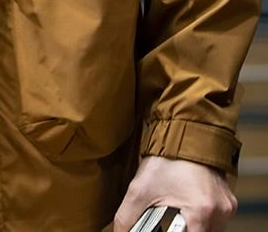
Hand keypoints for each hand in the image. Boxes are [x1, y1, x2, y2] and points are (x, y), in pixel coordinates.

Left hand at [113, 156, 236, 231]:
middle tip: (167, 218)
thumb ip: (126, 218)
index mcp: (201, 212)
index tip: (166, 228)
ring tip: (176, 211)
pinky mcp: (229, 201)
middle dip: (182, 230)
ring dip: (192, 226)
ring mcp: (227, 206)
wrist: (182, 134)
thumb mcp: (139, 190)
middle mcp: (220, 212)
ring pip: (209, 230)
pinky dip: (201, 218)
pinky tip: (187, 205)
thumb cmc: (164, 159)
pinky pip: (215, 219)